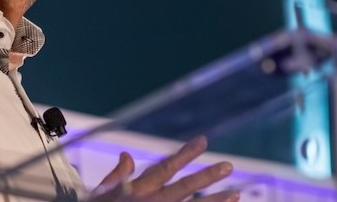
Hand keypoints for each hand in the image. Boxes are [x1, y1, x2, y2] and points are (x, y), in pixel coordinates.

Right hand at [89, 136, 238, 201]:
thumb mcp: (99, 194)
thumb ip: (116, 176)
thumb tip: (127, 156)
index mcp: (134, 191)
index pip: (164, 168)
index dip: (184, 154)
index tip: (203, 141)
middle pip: (183, 188)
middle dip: (207, 177)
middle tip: (229, 166)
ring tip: (236, 194)